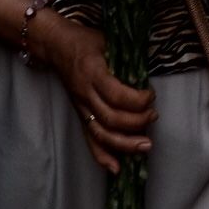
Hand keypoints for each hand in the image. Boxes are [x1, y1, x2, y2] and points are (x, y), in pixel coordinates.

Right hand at [43, 16, 157, 173]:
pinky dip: (102, 156)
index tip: (151, 96)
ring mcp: (81, 106)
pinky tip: (116, 168)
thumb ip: (125, 56)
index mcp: (92, 71)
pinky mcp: (79, 114)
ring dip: (125, 144)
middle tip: (153, 117)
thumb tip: (150, 69)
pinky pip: (89, 138)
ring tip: (146, 145)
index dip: (138, 100)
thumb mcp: (106, 40)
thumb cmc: (84, 40)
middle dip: (137, 123)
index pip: (116, 95)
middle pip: (111, 118)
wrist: (55, 45)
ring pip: (102, 133)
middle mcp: (85, 92)